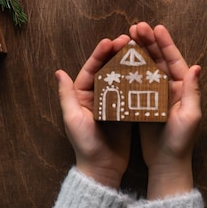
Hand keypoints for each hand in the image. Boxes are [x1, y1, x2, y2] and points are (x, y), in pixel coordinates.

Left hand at [56, 34, 131, 188]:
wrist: (102, 168)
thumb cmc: (85, 145)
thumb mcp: (73, 119)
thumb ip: (66, 95)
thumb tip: (58, 72)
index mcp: (82, 95)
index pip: (91, 69)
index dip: (100, 54)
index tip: (110, 41)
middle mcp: (97, 95)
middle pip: (107, 68)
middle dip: (117, 53)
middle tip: (129, 39)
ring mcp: (112, 102)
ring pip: (120, 76)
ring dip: (128, 62)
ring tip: (139, 48)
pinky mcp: (125, 109)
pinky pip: (131, 90)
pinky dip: (138, 78)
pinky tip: (148, 68)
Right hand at [129, 22, 201, 198]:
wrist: (167, 164)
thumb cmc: (181, 142)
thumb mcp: (190, 116)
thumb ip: (192, 91)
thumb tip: (196, 66)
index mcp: (183, 88)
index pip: (174, 60)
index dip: (165, 43)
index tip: (155, 27)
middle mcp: (170, 88)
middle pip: (158, 59)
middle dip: (148, 42)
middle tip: (136, 27)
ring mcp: (156, 94)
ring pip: (146, 67)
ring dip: (138, 51)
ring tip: (127, 36)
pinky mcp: (144, 102)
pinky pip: (136, 81)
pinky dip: (129, 69)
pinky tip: (119, 59)